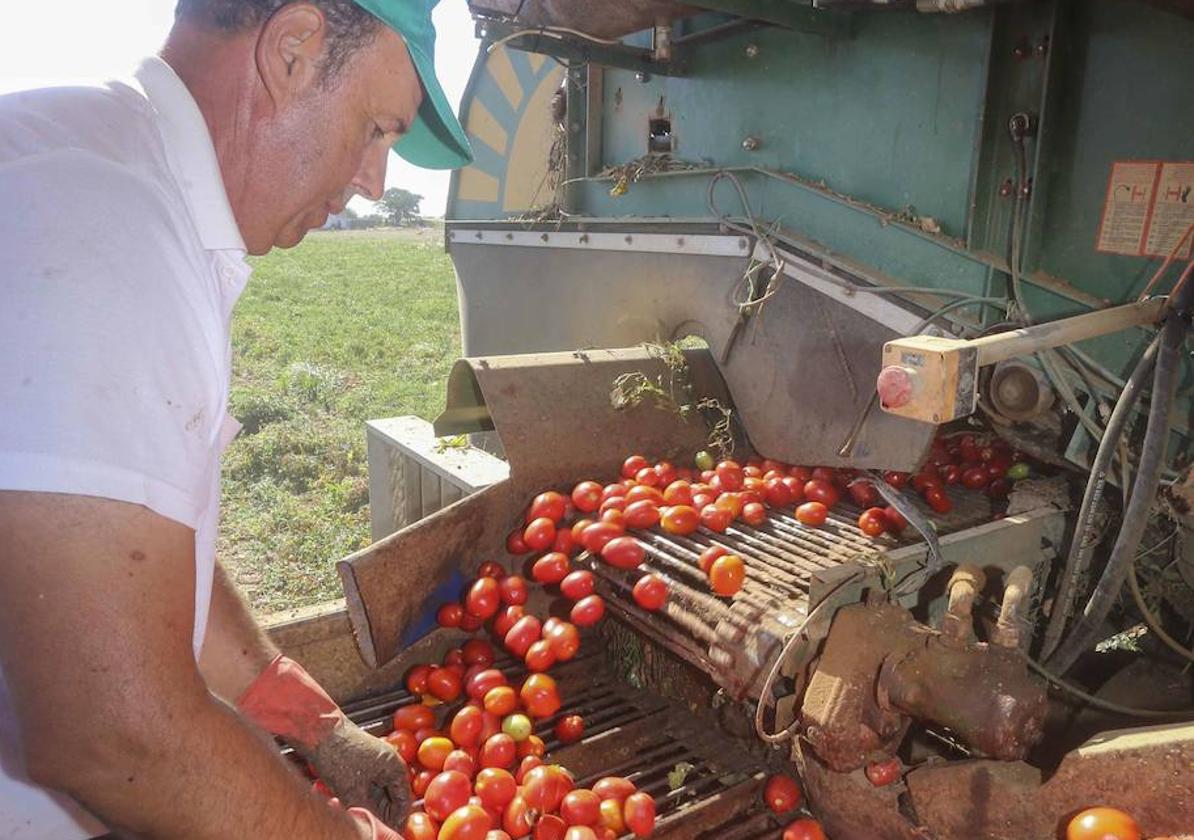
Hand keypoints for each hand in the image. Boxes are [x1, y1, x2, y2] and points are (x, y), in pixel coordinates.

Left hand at [236, 655, 411, 828]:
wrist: (317, 731)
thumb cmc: (338, 755)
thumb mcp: (353, 792)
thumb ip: (368, 813)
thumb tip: (376, 828)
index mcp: (394, 767)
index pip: (404, 800)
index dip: (398, 820)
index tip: (390, 834)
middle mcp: (388, 763)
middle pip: (391, 797)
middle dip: (382, 815)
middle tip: (373, 829)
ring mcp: (375, 761)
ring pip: (377, 792)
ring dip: (370, 807)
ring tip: (360, 819)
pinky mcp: (361, 762)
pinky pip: (366, 786)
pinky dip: (360, 798)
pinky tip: (349, 807)